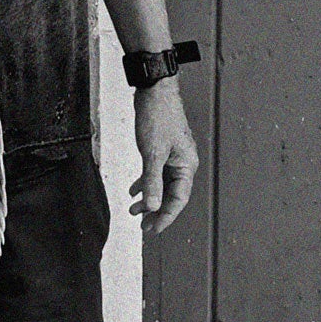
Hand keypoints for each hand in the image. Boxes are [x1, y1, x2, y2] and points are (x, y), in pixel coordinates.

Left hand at [130, 79, 198, 234]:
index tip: (153, 230)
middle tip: (143, 227)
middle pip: (171, 195)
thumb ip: (152, 181)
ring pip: (162, 184)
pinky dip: (145, 182)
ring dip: (149, 198)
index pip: (177, 199)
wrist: (155, 91)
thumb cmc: (158, 117)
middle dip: (156, 212)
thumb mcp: (152, 153)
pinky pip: (156, 172)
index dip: (165, 217)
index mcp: (186, 165)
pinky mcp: (163, 148)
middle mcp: (183, 163)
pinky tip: (134, 190)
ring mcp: (173, 155)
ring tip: (135, 211)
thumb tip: (152, 206)